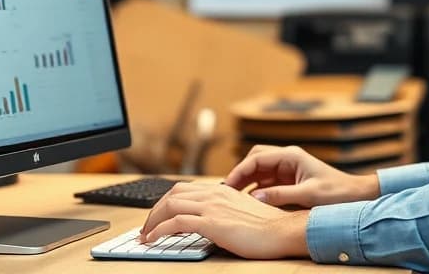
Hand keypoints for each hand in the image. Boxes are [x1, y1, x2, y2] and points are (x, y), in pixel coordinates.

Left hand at [139, 182, 309, 258]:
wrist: (283, 231)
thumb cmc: (268, 226)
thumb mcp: (242, 211)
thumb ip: (224, 210)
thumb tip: (210, 221)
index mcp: (221, 190)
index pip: (184, 190)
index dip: (165, 203)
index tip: (158, 217)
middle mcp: (214, 194)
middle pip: (172, 194)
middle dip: (154, 211)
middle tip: (147, 227)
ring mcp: (212, 207)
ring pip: (170, 206)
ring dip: (152, 221)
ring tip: (146, 235)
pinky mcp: (212, 223)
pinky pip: (176, 223)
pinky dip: (159, 230)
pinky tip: (153, 239)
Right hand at [225, 144, 379, 207]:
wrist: (354, 195)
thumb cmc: (336, 192)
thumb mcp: (307, 195)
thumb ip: (280, 195)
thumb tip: (254, 197)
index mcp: (291, 156)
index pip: (257, 158)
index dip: (240, 170)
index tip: (228, 185)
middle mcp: (287, 159)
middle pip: (255, 159)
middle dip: (240, 172)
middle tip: (228, 190)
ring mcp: (288, 168)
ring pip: (259, 170)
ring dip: (246, 181)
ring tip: (233, 196)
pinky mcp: (289, 179)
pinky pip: (266, 181)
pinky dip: (256, 188)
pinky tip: (248, 200)